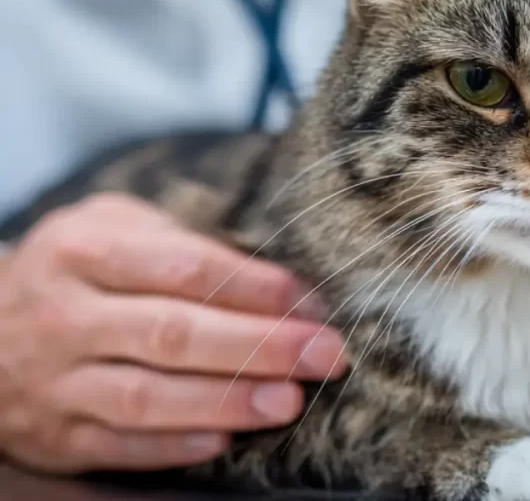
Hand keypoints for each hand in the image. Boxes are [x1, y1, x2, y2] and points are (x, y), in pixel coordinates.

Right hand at [0, 193, 347, 473]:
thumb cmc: (79, 269)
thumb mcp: (115, 228)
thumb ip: (185, 243)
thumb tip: (282, 282)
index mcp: (84, 251)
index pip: (184, 268)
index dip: (255, 286)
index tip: (312, 302)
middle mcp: (65, 317)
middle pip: (173, 333)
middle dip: (259, 346)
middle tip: (326, 354)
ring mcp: (55, 381)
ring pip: (146, 397)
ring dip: (226, 401)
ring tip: (290, 401)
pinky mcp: (55, 435)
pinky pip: (118, 446)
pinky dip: (173, 447)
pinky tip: (225, 441)